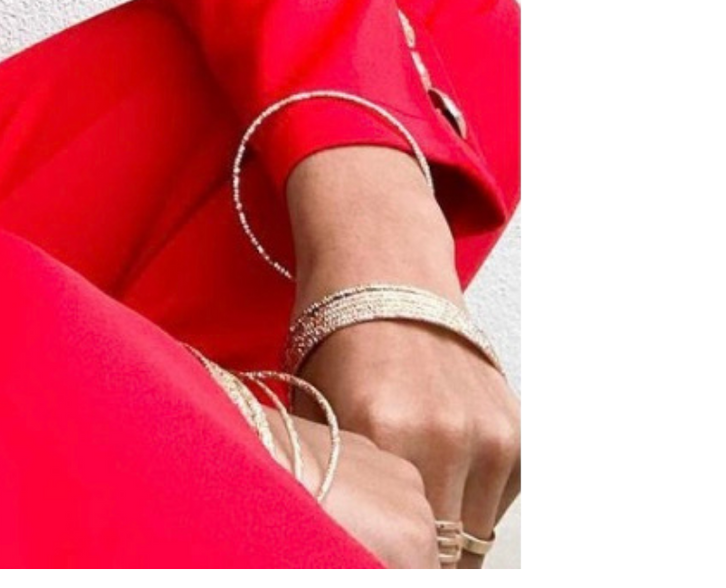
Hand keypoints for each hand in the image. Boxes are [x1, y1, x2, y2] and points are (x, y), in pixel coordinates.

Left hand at [286, 146, 523, 569]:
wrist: (384, 273)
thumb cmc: (338, 336)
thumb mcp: (316, 411)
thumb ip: (339, 480)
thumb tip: (342, 539)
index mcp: (385, 429)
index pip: (400, 543)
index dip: (387, 558)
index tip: (377, 558)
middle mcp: (445, 434)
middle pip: (444, 549)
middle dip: (419, 554)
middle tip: (393, 548)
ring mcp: (488, 434)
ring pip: (475, 532)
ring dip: (449, 532)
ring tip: (412, 512)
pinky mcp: (516, 434)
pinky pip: (496, 502)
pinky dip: (470, 501)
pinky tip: (436, 473)